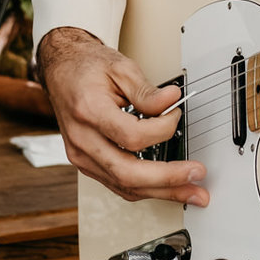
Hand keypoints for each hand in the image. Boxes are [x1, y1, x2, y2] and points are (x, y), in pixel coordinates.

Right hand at [37, 26, 209, 205]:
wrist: (62, 71)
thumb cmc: (87, 68)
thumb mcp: (120, 68)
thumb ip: (147, 90)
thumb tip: (172, 101)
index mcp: (88, 112)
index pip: (131, 136)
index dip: (161, 129)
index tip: (175, 115)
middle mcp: (81, 140)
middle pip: (127, 173)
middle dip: (167, 179)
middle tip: (197, 175)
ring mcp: (81, 156)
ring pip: (123, 186)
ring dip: (162, 192)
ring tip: (191, 191)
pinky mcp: (86, 163)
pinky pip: (117, 183)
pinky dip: (145, 188)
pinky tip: (166, 188)